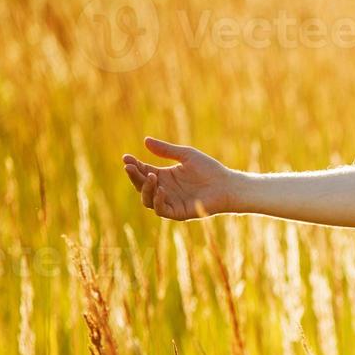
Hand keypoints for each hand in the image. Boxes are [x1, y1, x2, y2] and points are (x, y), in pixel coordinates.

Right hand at [121, 137, 237, 219]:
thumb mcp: (186, 155)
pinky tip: (162, 189)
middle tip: (130, 166)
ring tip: (151, 176)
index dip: (133, 165)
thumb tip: (145, 141)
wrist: (227, 185)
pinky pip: (162, 210)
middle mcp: (164, 190)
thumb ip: (166, 150)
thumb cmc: (210, 169)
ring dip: (145, 188)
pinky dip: (158, 200)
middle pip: (141, 185)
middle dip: (134, 176)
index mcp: (164, 176)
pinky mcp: (179, 212)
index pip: (143, 171)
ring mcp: (170, 202)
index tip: (126, 157)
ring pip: (147, 199)